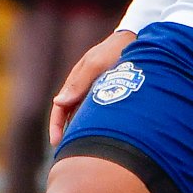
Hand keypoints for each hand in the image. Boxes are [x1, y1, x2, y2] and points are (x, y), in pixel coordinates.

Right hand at [46, 26, 135, 145]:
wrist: (136, 38)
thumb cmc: (115, 50)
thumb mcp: (96, 64)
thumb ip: (79, 82)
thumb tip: (58, 103)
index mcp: (75, 81)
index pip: (60, 109)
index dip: (56, 127)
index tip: (57, 144)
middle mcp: (83, 88)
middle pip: (70, 116)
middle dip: (68, 134)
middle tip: (72, 154)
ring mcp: (95, 91)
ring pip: (83, 115)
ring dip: (81, 130)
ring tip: (86, 150)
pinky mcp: (108, 93)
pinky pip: (97, 112)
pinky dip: (95, 124)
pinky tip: (103, 136)